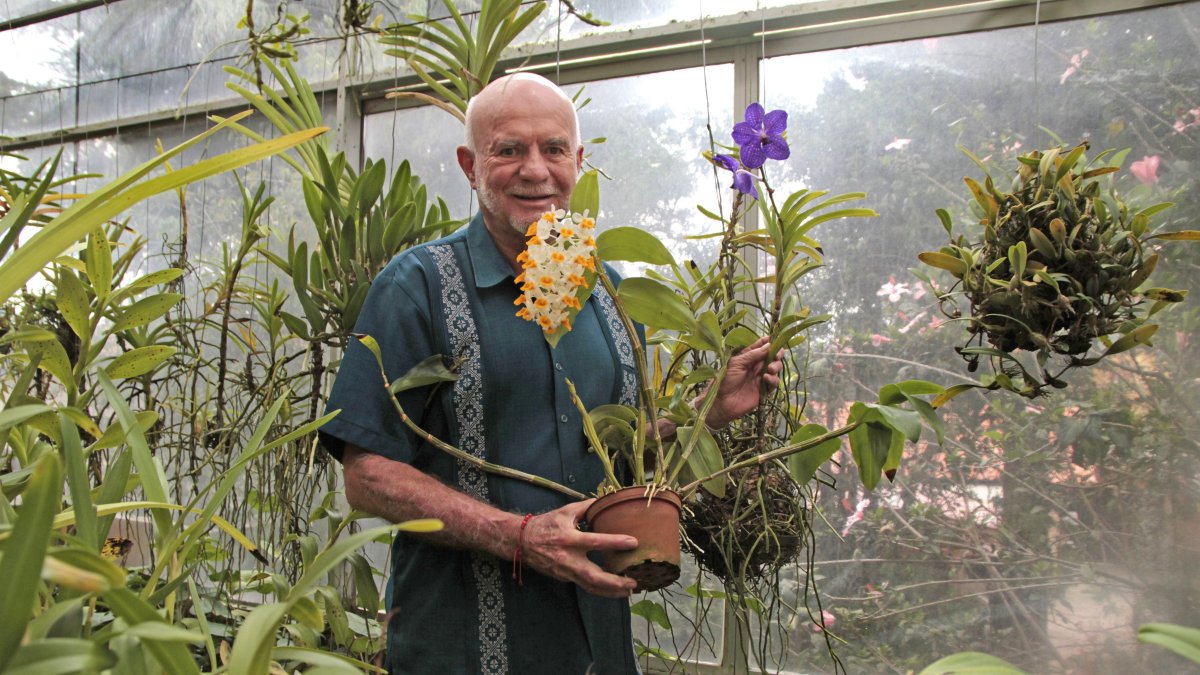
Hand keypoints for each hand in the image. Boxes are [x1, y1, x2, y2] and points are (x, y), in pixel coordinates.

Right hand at [520, 500, 638, 597]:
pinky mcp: (564, 578)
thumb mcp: (566, 511)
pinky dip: (599, 589)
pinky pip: (584, 585)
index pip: (595, 541)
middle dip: (614, 582)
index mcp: (569, 538)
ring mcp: (565, 571)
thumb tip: (607, 500)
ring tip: (627, 591)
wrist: (522, 541)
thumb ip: (587, 507)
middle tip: (633, 582)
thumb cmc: (546, 524)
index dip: (615, 542)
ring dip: (610, 591)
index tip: (633, 542)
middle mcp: (568, 558)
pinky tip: (613, 588)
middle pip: (593, 576)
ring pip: (590, 586)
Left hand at [704, 336, 783, 427]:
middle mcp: (756, 366)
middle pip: (772, 356)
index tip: (774, 340)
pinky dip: (773, 379)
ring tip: (770, 368)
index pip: (761, 346)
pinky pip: (774, 382)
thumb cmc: (726, 380)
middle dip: (777, 354)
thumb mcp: (737, 363)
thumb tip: (769, 345)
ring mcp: (761, 377)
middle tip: (777, 355)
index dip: (769, 342)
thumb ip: (753, 355)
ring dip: (776, 366)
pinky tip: (766, 378)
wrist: (722, 402)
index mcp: (748, 357)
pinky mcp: (764, 390)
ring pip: (775, 368)